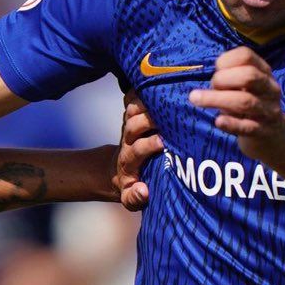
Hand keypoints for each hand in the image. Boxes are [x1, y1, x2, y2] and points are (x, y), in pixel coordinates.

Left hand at [115, 91, 162, 210]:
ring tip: (165, 97)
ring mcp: (127, 125)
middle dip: (148, 119)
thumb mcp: (130, 199)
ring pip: (131, 108)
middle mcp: (127, 140)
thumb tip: (143, 190)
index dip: (148, 145)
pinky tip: (158, 85)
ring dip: (145, 102)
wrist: (117, 172)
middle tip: (167, 116)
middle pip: (133, 125)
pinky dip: (141, 89)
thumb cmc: (131, 187)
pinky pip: (131, 97)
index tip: (163, 142)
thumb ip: (135, 197)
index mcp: (128, 160)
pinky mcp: (129, 114)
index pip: (136, 149)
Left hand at [188, 46, 284, 157]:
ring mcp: (269, 111)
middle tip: (210, 88)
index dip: (226, 60)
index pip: (246, 56)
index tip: (216, 70)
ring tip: (196, 99)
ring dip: (217, 99)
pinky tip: (218, 121)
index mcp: (264, 72)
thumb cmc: (251, 106)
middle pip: (249, 76)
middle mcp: (269, 89)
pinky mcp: (264, 132)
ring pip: (245, 102)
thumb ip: (230, 79)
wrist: (274, 137)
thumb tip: (213, 79)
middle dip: (223, 79)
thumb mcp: (245, 88)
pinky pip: (247, 127)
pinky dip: (231, 124)